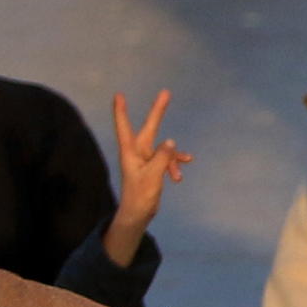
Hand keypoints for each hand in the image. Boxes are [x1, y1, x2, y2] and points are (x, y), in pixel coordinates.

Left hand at [103, 89, 186, 261]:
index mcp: (130, 152)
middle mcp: (137, 152)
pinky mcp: (153, 168)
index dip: (121, 111)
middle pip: (149, 128)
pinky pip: (167, 160)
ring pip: (163, 149)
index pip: (124, 127)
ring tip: (188, 160)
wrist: (137, 214)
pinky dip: (174, 165)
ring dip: (174, 156)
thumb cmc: (140, 195)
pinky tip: (180, 174)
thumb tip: (171, 142)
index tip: (119, 95)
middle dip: (158, 112)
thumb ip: (162, 157)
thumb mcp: (152, 176)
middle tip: (166, 92)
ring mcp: (146, 160)